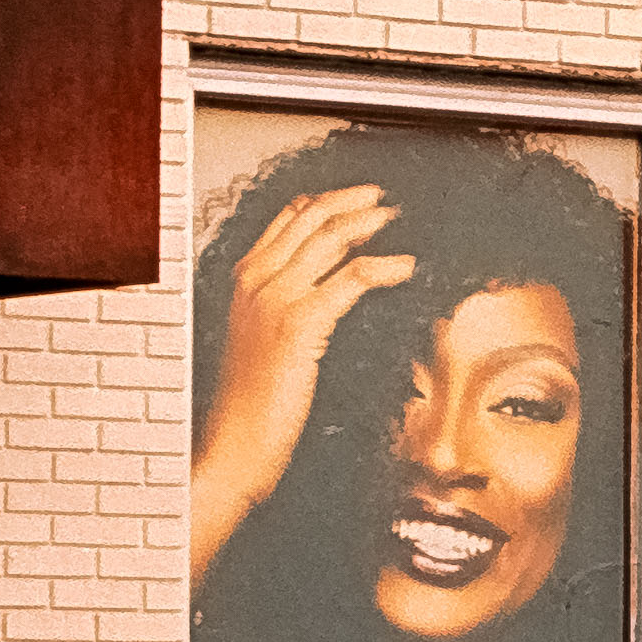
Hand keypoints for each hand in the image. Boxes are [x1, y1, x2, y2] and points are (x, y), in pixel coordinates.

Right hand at [190, 183, 416, 564]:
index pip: (286, 218)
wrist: (236, 443)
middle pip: (310, 217)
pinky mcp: (300, 322)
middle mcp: (257, 280)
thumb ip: (288, 308)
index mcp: (245, 279)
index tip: (359, 199)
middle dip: (353, 201)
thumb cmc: (253, 403)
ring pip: (331, 238)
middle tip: (386, 200)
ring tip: (398, 220)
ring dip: (371, 223)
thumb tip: (327, 290)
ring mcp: (276, 297)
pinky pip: (352, 277)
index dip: (326, 201)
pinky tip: (406, 267)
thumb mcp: (266, 341)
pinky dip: (385, 266)